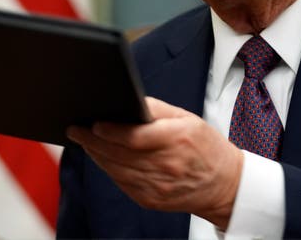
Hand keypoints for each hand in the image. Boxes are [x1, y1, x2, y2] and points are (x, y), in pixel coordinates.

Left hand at [67, 97, 243, 229]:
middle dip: (92, 141)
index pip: (135, 137)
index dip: (111, 131)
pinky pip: (121, 182)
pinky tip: (100, 156)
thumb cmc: (205, 146)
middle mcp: (166, 166)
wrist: (225, 185)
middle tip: (75, 129)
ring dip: (96, 154)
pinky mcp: (151, 200)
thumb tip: (129, 100)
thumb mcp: (187, 118)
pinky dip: (108, 168)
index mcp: (177, 140)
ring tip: (83, 140)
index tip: (94, 123)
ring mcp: (158, 186)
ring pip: (116, 169)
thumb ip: (157, 109)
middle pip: (119, 154)